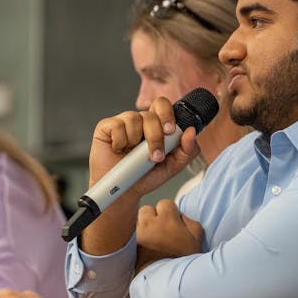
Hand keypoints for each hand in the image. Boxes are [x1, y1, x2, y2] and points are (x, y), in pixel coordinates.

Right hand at [80, 98, 200, 256]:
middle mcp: (139, 121)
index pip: (162, 106)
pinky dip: (120, 141)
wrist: (123, 191)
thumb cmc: (145, 176)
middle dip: (155, 135)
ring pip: (134, 119)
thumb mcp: (173, 166)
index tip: (170, 131)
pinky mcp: (106, 127)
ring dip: (136, 142)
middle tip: (154, 154)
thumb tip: (191, 131)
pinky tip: (119, 150)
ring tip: (133, 156)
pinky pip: (117, 126)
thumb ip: (187, 150)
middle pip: (150, 114)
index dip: (167, 115)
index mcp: (156, 125)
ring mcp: (122, 122)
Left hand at [135, 199, 203, 270]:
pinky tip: (142, 247)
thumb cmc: (182, 261)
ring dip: (142, 227)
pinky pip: (129, 234)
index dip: (169, 212)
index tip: (171, 222)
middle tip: (158, 231)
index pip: (165, 203)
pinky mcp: (128, 244)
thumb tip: (180, 216)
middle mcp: (149, 223)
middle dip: (152, 217)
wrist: (166, 282)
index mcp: (167, 219)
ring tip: (149, 240)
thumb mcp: (196, 240)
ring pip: (136, 221)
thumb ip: (190, 222)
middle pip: (146, 210)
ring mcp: (137, 233)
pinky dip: (134, 238)